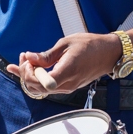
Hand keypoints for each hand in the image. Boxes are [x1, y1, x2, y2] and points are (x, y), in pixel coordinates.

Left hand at [6, 33, 122, 96]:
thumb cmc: (90, 45)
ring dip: (30, 76)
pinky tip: (29, 68)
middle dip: (25, 73)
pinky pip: (48, 87)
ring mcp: (68, 88)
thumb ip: (47, 55)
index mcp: (68, 72)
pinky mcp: (68, 86)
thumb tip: (29, 57)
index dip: (29, 73)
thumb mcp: (66, 44)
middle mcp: (67, 85)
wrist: (108, 53)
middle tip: (24, 56)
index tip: (28, 59)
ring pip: (41, 89)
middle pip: (37, 88)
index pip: (41, 83)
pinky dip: (37, 78)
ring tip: (26, 59)